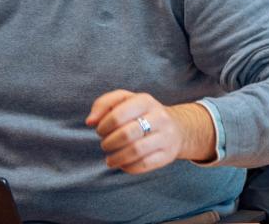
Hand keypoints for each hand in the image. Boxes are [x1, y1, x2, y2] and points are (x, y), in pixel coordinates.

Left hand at [87, 90, 214, 172]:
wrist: (178, 127)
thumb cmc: (141, 114)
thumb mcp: (125, 101)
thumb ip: (104, 104)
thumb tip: (90, 121)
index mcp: (146, 101)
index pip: (118, 115)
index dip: (103, 126)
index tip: (100, 130)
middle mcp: (159, 117)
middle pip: (126, 134)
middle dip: (108, 143)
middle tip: (105, 145)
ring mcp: (166, 136)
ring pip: (135, 151)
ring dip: (116, 158)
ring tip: (110, 159)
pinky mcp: (167, 154)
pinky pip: (144, 164)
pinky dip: (128, 167)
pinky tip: (124, 164)